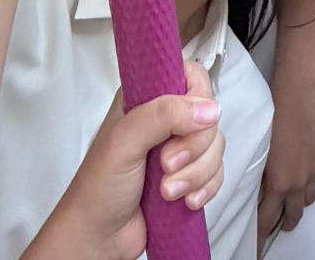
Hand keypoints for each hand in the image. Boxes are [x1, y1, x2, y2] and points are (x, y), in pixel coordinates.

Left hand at [36, 60, 221, 259]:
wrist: (98, 238)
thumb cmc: (97, 189)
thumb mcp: (124, 143)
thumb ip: (162, 116)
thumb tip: (207, 109)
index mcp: (145, 99)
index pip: (189, 76)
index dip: (196, 98)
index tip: (185, 122)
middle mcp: (164, 120)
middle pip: (208, 115)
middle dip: (193, 147)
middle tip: (165, 164)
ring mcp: (178, 149)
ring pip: (215, 146)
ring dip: (196, 173)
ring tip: (168, 191)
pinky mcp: (189, 176)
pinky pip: (217, 173)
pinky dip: (206, 188)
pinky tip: (185, 200)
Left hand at [257, 83, 314, 248]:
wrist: (297, 95)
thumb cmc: (271, 118)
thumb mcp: (260, 151)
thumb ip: (261, 177)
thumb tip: (258, 192)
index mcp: (280, 184)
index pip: (268, 221)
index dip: (261, 237)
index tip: (256, 249)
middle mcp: (299, 183)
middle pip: (293, 216)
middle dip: (283, 223)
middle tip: (275, 224)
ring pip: (308, 200)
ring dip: (298, 202)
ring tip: (289, 199)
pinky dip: (310, 181)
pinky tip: (302, 172)